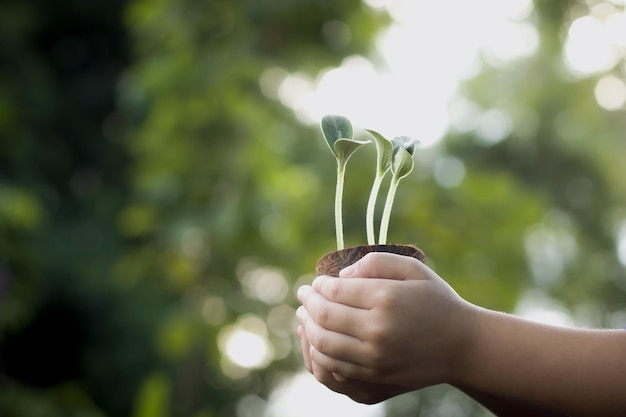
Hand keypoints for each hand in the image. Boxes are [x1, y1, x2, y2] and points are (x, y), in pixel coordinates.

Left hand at [297, 252, 477, 391]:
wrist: (463, 347)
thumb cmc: (436, 302)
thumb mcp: (413, 269)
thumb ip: (375, 263)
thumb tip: (339, 277)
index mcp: (386, 300)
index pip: (334, 292)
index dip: (317, 286)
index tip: (314, 283)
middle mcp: (378, 333)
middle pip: (323, 319)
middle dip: (307, 305)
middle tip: (302, 296)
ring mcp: (375, 362)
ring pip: (323, 347)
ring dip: (307, 330)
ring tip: (304, 318)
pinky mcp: (376, 383)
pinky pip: (333, 373)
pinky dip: (317, 357)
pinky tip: (315, 343)